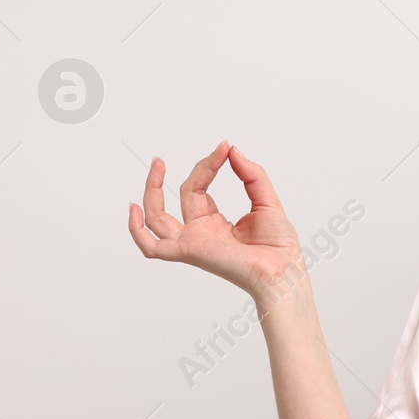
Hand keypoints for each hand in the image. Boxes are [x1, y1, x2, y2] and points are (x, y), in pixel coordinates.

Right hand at [127, 141, 304, 300]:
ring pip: (157, 218)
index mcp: (215, 222)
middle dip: (198, 170)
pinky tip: (134, 209)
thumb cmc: (278, 247)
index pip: (201, 188)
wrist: (284, 270)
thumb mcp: (267, 201)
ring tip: (158, 165)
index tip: (225, 148)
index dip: (209, 165)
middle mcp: (201, 232)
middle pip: (184, 195)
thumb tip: (232, 150)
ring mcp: (193, 242)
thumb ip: (251, 175)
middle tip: (213, 153)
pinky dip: (137, 231)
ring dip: (152, 190)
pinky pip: (152, 247)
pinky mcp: (189, 252)